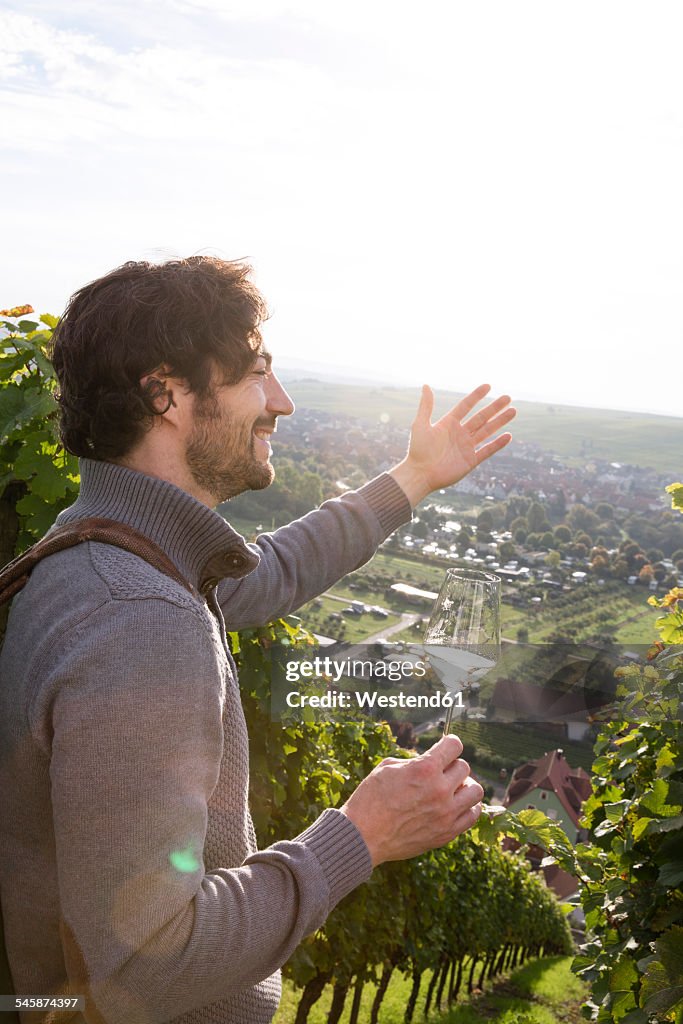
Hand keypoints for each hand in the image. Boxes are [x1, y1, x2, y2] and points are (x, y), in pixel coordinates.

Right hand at [340, 734, 483, 865]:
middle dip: (451, 766)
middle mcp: (440, 789)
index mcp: (424, 769)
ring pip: (476, 791)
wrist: (363, 836)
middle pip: (464, 767)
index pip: (454, 745)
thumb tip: (429, 760)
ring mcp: (446, 813)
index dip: (449, 744)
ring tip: (452, 790)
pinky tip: (456, 805)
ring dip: (465, 786)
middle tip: (440, 773)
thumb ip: (413, 761)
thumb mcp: (387, 768)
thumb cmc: (370, 799)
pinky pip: (473, 815)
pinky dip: (468, 807)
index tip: (445, 748)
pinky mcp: (447, 833)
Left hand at [388, 383, 515, 506]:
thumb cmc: (418, 450)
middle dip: (494, 408)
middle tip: (508, 397)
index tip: (488, 386)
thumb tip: (426, 385)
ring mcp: (466, 447)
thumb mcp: (421, 425)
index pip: (465, 406)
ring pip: (487, 431)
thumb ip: (426, 406)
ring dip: (500, 421)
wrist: (420, 474)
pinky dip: (498, 444)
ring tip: (513, 411)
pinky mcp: (470, 461)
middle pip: (481, 417)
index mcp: (448, 424)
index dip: (476, 396)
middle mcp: (459, 434)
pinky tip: (508, 436)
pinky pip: (487, 450)